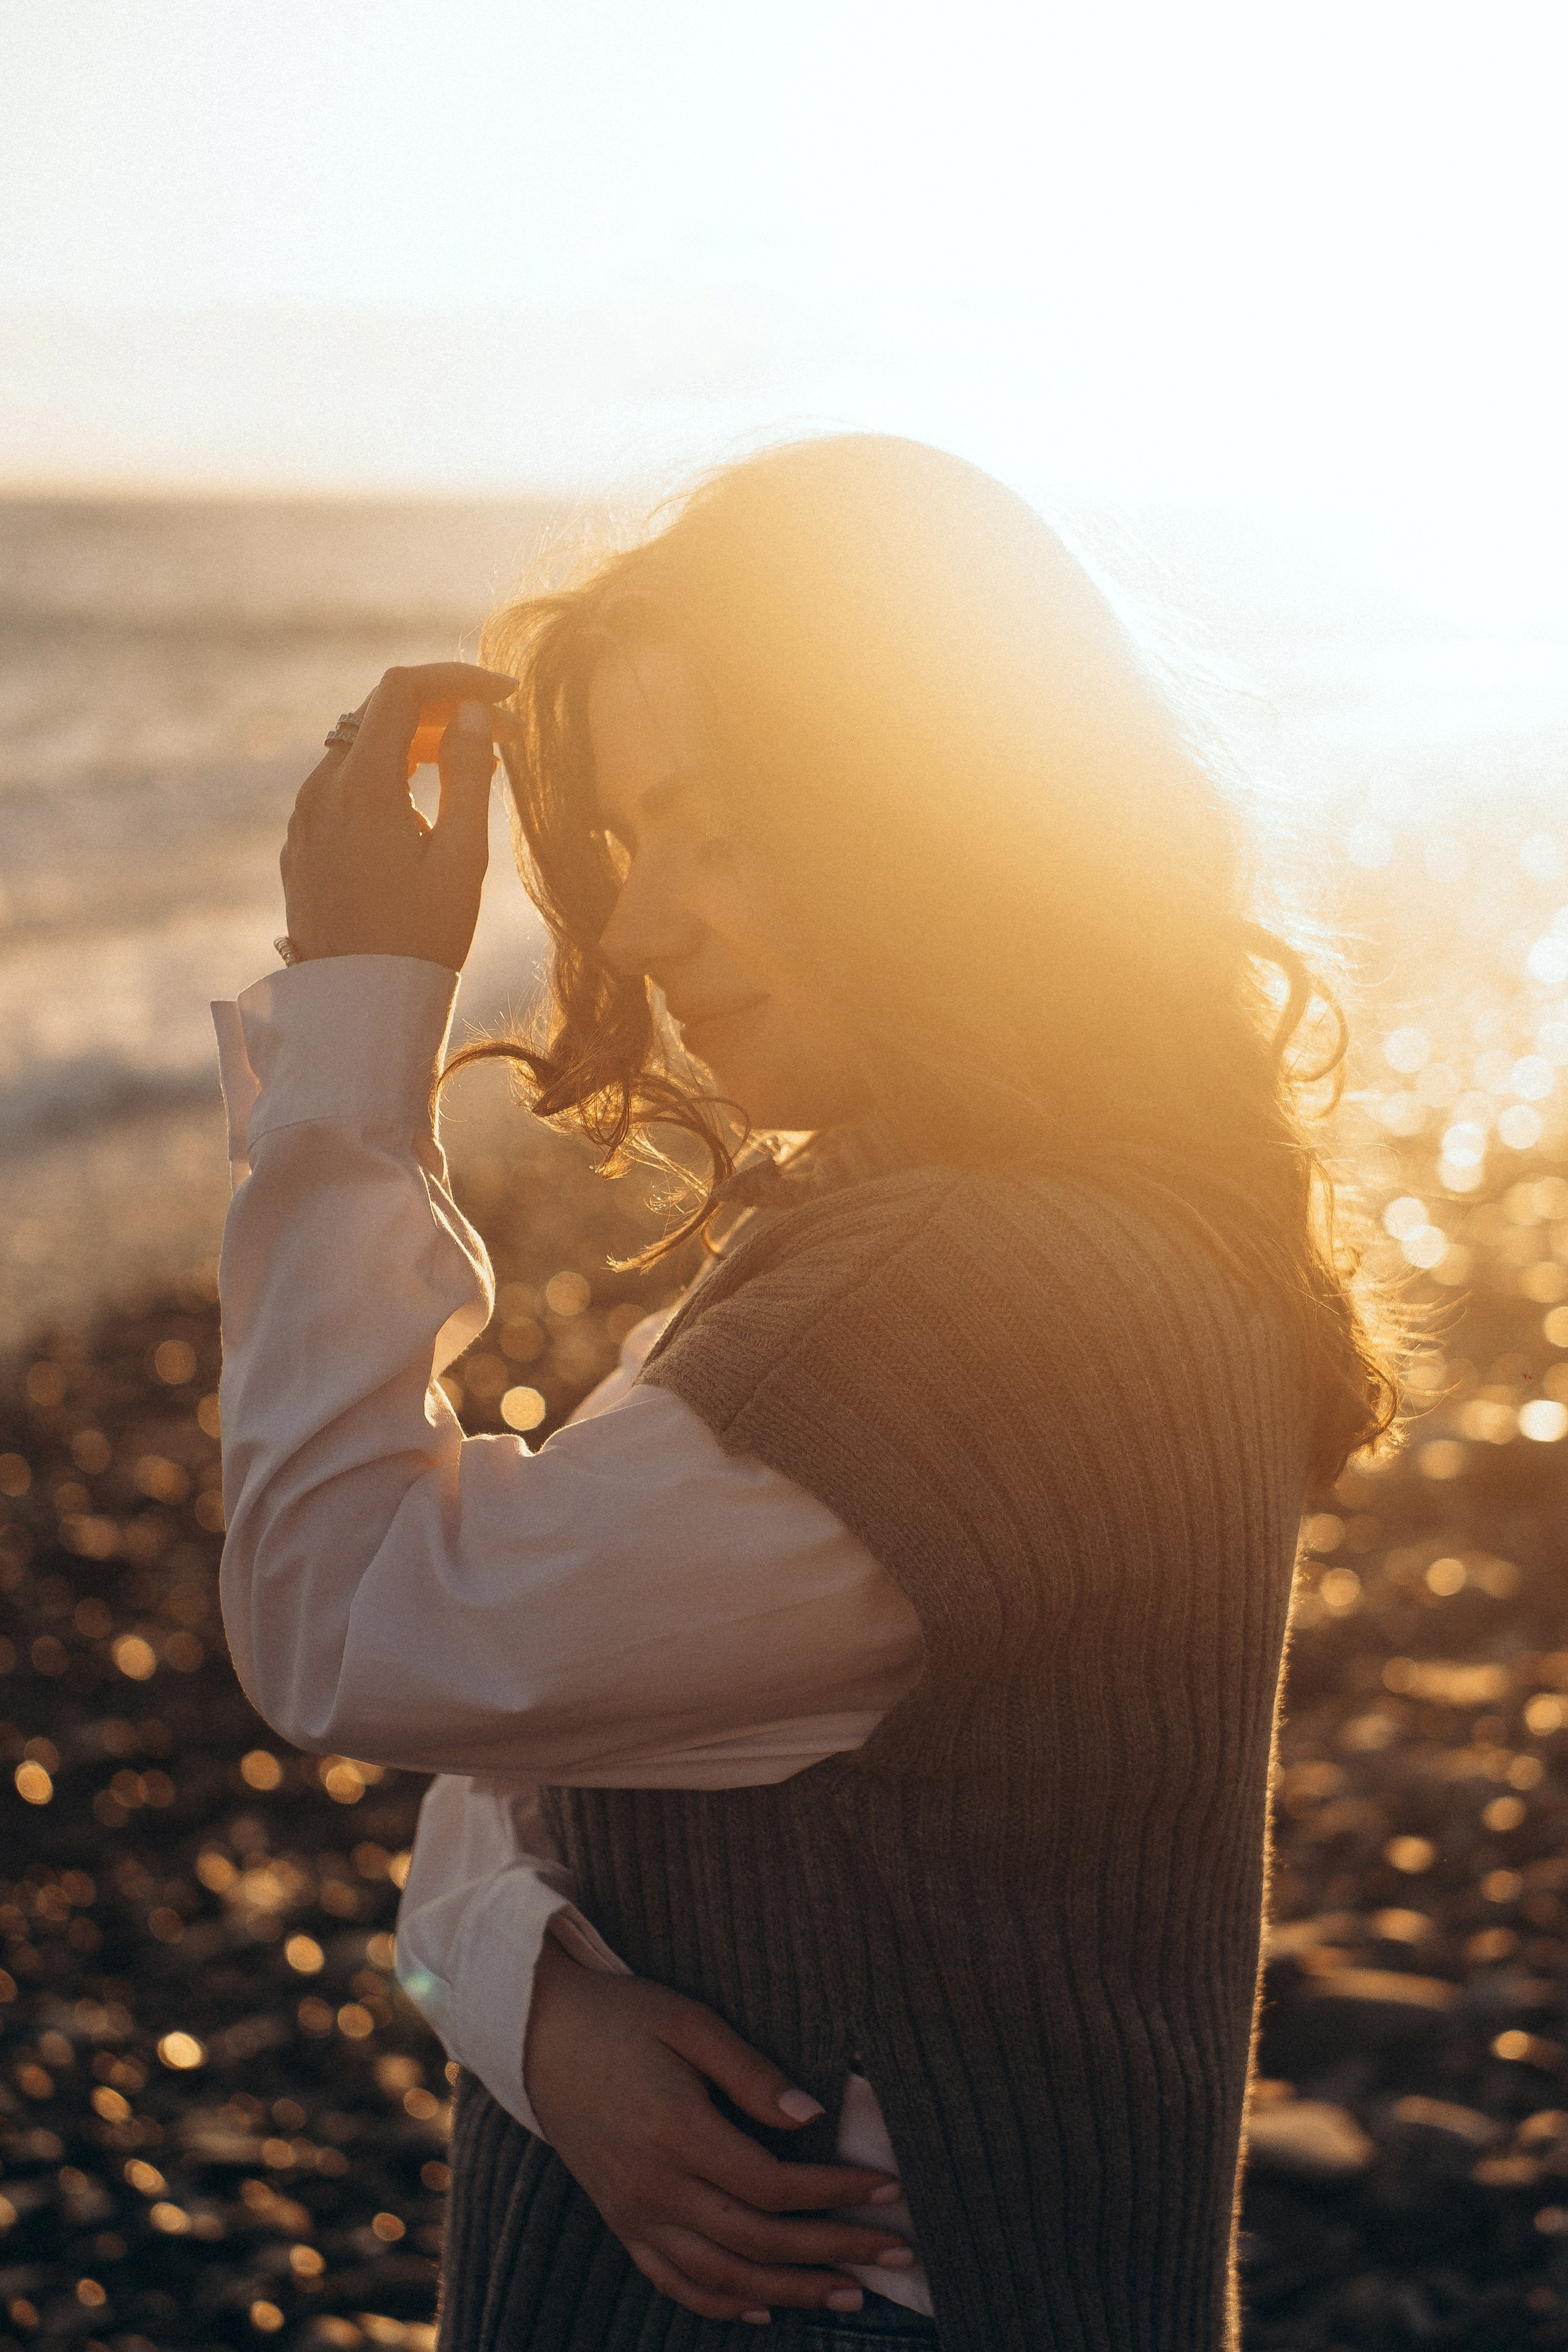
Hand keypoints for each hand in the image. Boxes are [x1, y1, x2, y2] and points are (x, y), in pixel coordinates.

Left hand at [280, 662, 517, 971]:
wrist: (358, 1011)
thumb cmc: (421, 940)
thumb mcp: (461, 857)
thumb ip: (469, 774)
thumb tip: (474, 713)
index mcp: (361, 786)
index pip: (403, 689)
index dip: (458, 679)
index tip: (507, 695)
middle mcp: (320, 791)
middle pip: (379, 713)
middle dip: (443, 710)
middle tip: (505, 734)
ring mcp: (304, 819)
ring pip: (358, 749)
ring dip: (415, 743)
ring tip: (471, 766)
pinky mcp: (301, 846)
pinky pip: (342, 788)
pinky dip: (386, 777)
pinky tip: (424, 806)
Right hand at [523, 1937, 912, 2325]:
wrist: (536, 2034)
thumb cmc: (621, 2016)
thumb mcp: (689, 2021)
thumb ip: (751, 2072)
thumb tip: (812, 2117)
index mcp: (675, 2132)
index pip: (773, 2185)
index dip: (835, 2193)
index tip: (887, 2188)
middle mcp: (654, 2187)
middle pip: (759, 2241)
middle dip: (834, 2251)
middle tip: (895, 2252)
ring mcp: (633, 2214)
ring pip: (724, 2277)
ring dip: (793, 2291)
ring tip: (850, 2293)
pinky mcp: (620, 2223)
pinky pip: (675, 2282)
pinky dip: (723, 2304)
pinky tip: (765, 2308)